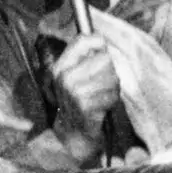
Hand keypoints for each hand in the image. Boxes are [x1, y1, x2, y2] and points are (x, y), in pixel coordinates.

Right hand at [50, 33, 120, 162]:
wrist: (73, 134)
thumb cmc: (80, 101)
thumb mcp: (75, 76)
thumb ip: (85, 56)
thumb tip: (101, 38)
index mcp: (60, 66)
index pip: (83, 41)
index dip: (99, 43)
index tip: (102, 50)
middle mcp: (64, 77)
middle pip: (104, 59)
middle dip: (109, 72)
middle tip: (101, 84)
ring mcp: (74, 91)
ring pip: (111, 77)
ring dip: (112, 88)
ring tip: (102, 96)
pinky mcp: (85, 105)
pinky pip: (112, 94)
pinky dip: (112, 100)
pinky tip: (102, 106)